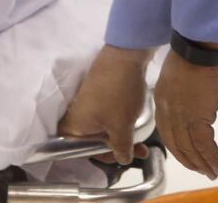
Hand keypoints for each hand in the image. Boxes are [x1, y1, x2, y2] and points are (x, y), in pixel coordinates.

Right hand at [59, 45, 152, 164]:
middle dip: (117, 148)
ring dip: (121, 137)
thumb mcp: (121, 128)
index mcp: (73, 125)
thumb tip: (123, 160)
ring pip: (101, 128)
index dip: (102, 157)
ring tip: (144, 142)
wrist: (124, 57)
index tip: (122, 157)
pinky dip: (119, 123)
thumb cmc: (117, 95)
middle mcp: (75, 115)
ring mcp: (86, 103)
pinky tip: (134, 125)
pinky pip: (105, 116)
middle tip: (140, 151)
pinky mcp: (97, 95)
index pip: (79, 150)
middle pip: (92, 140)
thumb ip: (120, 148)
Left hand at [154, 49, 217, 179]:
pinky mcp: (198, 116)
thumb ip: (177, 99)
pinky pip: (203, 143)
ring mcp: (181, 115)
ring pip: (189, 146)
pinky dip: (210, 156)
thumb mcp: (174, 82)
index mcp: (161, 103)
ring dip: (201, 162)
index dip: (177, 148)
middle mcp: (168, 112)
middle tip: (200, 170)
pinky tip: (217, 164)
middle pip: (176, 143)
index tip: (186, 157)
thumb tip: (188, 110)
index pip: (166, 133)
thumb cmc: (190, 60)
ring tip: (211, 172)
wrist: (197, 50)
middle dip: (188, 160)